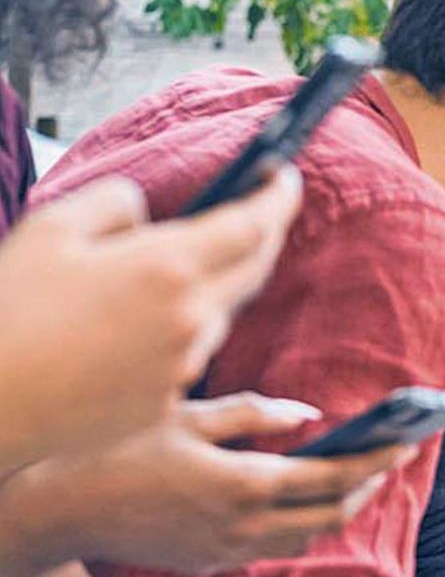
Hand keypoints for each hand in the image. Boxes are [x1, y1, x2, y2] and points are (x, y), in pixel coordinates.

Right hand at [0, 168, 301, 470]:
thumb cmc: (7, 312)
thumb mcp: (51, 228)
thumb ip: (116, 202)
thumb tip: (149, 214)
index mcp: (168, 268)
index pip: (253, 224)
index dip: (278, 196)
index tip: (285, 175)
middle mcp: (191, 319)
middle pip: (256, 268)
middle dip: (267, 232)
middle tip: (263, 206)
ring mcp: (184, 365)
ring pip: (220, 311)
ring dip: (214, 283)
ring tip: (178, 264)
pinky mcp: (167, 401)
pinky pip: (190, 352)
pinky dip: (180, 327)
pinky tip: (139, 321)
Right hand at [0, 392, 409, 576]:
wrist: (59, 509)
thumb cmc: (119, 446)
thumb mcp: (188, 414)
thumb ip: (256, 413)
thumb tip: (311, 415)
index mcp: (245, 482)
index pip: (334, 475)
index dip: (379, 459)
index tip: (411, 441)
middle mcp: (245, 525)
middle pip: (332, 512)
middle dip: (371, 483)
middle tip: (398, 454)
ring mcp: (229, 551)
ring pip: (308, 535)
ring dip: (341, 506)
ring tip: (363, 474)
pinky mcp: (212, 564)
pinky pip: (275, 546)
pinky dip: (303, 523)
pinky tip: (309, 498)